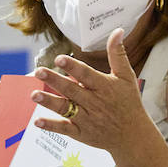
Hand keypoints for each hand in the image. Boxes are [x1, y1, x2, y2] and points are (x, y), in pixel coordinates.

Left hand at [31, 29, 158, 158]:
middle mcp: (94, 102)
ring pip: (65, 109)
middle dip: (54, 80)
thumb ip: (118, 54)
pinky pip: (64, 129)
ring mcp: (87, 119)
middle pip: (71, 90)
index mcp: (104, 86)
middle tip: (39, 71)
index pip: (86, 74)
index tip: (59, 58)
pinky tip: (37, 121)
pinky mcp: (81, 133)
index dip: (73, 66)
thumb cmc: (129, 103)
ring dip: (49, 102)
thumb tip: (118, 31)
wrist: (133, 135)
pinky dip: (51, 126)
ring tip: (34, 95)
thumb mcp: (126, 77)